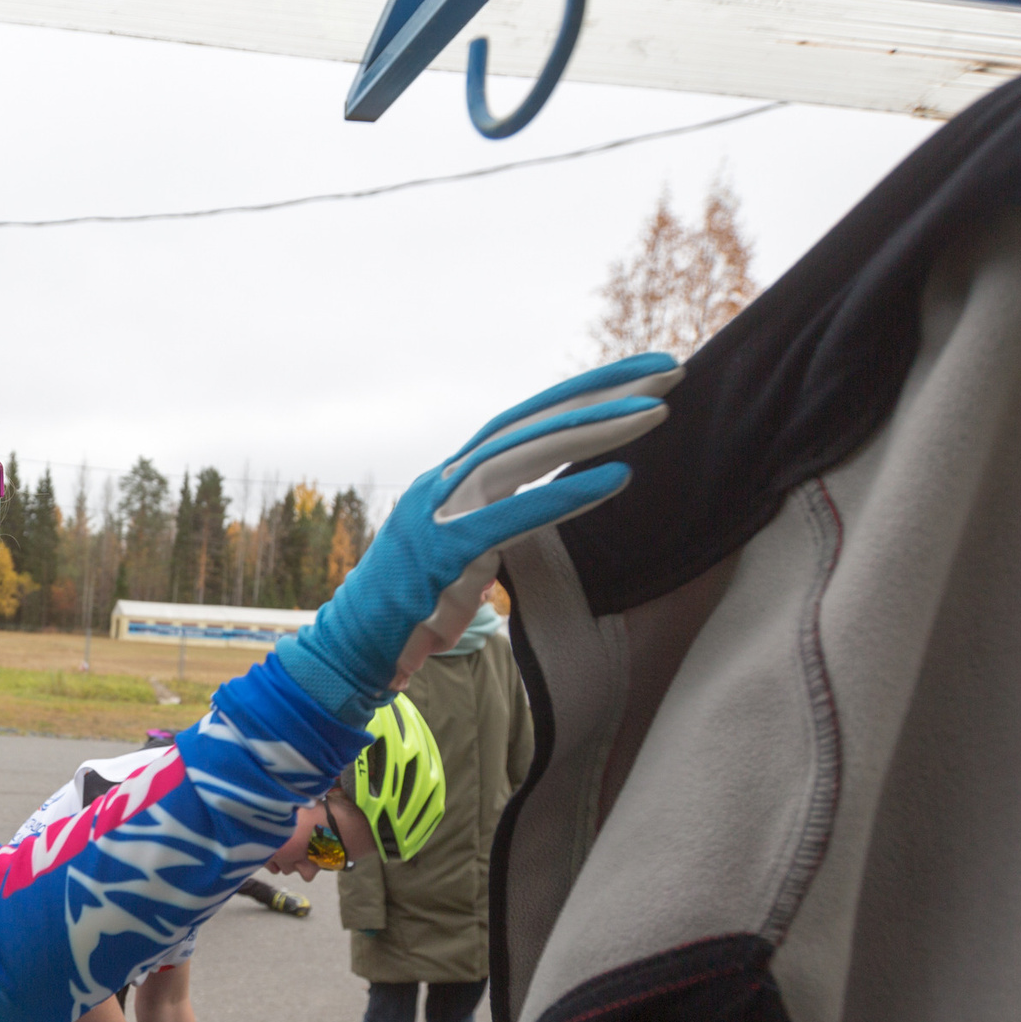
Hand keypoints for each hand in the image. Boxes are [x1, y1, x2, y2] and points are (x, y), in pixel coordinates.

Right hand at [279, 354, 678, 720]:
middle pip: (531, 421)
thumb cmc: (407, 616)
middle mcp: (445, 482)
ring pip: (525, 451)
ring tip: (657, 411)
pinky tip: (619, 475)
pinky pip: (515, 513)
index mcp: (452, 482)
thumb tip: (537, 518)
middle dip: (602, 391)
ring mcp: (440, 511)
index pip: (523, 424)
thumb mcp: (462, 559)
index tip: (639, 378)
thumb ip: (497, 527)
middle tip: (671, 369)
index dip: (579, 395)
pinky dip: (568, 493)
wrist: (349, 652)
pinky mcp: (442, 550)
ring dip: (594, 427)